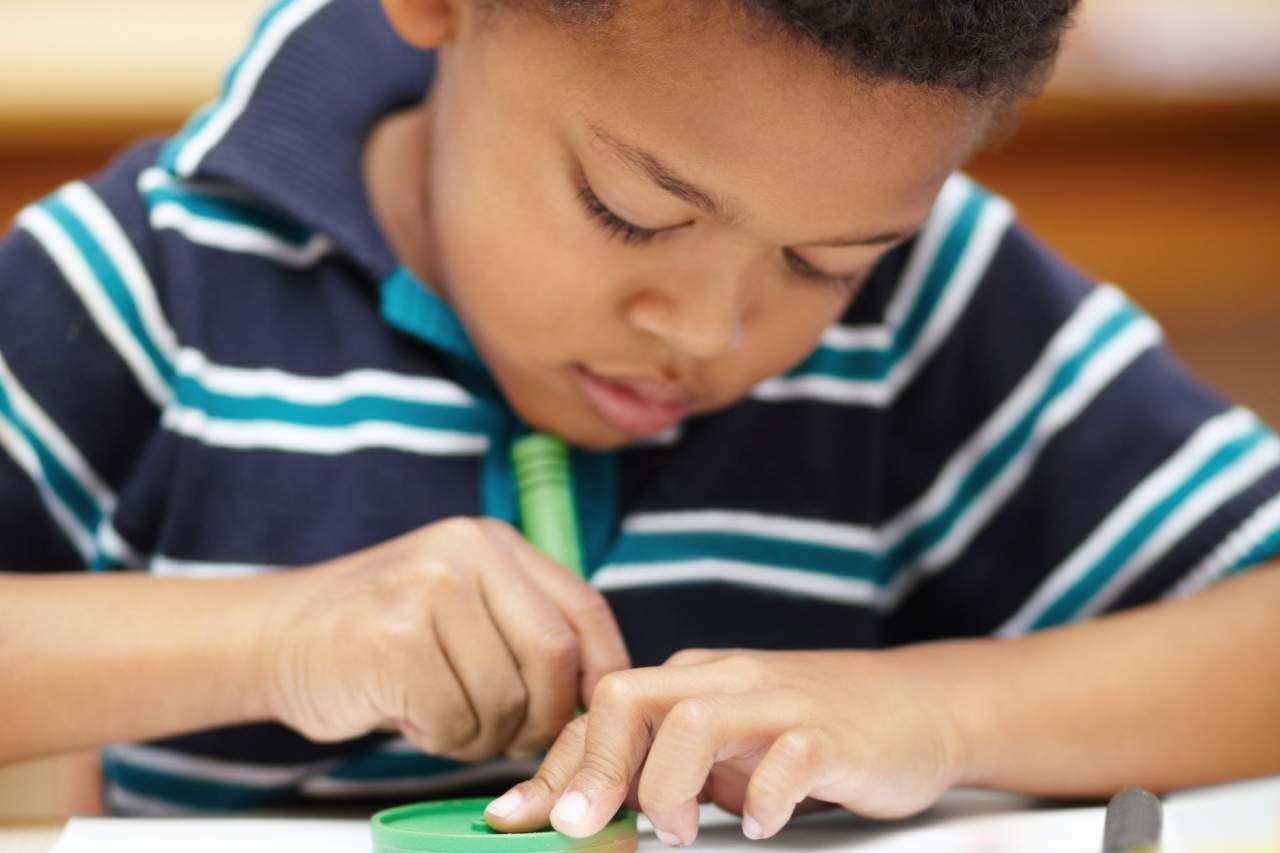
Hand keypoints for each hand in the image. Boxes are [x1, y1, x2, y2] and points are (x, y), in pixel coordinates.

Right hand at [258, 517, 629, 761]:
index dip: (602, 669)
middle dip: (544, 718)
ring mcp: (427, 589)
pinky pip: (454, 719)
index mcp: (493, 544)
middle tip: (515, 739)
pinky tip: (412, 719)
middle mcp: (466, 553)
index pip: (583, 608)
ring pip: (505, 698)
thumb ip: (522, 629)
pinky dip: (441, 740)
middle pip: (553, 656)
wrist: (276, 636)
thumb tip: (595, 695)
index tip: (591, 714)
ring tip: (448, 721)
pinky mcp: (393, 638)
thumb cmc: (381, 636)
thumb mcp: (460, 605)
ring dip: (484, 736)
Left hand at [483, 648, 966, 844]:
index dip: (553, 769)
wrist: (917, 704)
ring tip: (683, 832)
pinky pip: (788, 757)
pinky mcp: (833, 733)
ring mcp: (779, 701)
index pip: (601, 711)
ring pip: (692, 718)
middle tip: (582, 828)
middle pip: (628, 696)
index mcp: (691, 681)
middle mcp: (726, 681)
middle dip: (593, 767)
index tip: (516, 819)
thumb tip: (587, 808)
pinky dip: (765, 796)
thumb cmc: (809, 729)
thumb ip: (664, 765)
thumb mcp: (725, 746)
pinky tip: (761, 822)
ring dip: (668, 785)